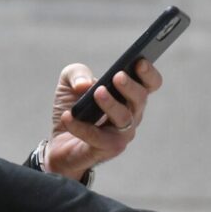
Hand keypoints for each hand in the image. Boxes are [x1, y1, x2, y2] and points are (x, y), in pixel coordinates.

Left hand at [45, 60, 162, 179]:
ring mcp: (122, 133)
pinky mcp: (108, 149)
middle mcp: (132, 114)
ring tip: (97, 93)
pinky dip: (83, 127)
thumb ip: (76, 74)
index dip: (149, 73)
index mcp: (129, 96)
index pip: (150, 84)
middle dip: (131, 87)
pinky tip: (69, 117)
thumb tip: (85, 84)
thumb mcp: (69, 84)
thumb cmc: (73, 110)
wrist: (60, 144)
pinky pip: (99, 138)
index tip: (139, 62)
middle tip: (117, 76)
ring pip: (125, 119)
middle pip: (141, 99)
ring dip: (112, 105)